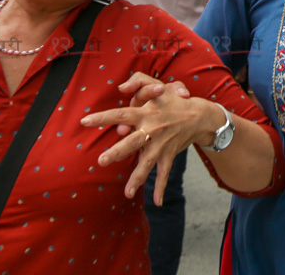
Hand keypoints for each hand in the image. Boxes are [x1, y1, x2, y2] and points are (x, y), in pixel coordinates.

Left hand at [82, 72, 222, 205]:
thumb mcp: (157, 87)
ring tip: (127, 193)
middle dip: (117, 152)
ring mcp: (160, 145)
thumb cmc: (174, 101)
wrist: (199, 116)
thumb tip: (120, 87)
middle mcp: (152, 130)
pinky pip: (163, 174)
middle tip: (101, 161)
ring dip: (137, 178)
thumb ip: (138, 82)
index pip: (121, 113)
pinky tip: (155, 202)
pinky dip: (160, 188)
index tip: (85, 121)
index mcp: (146, 113)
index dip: (103, 117)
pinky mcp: (168, 155)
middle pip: (131, 142)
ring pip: (146, 163)